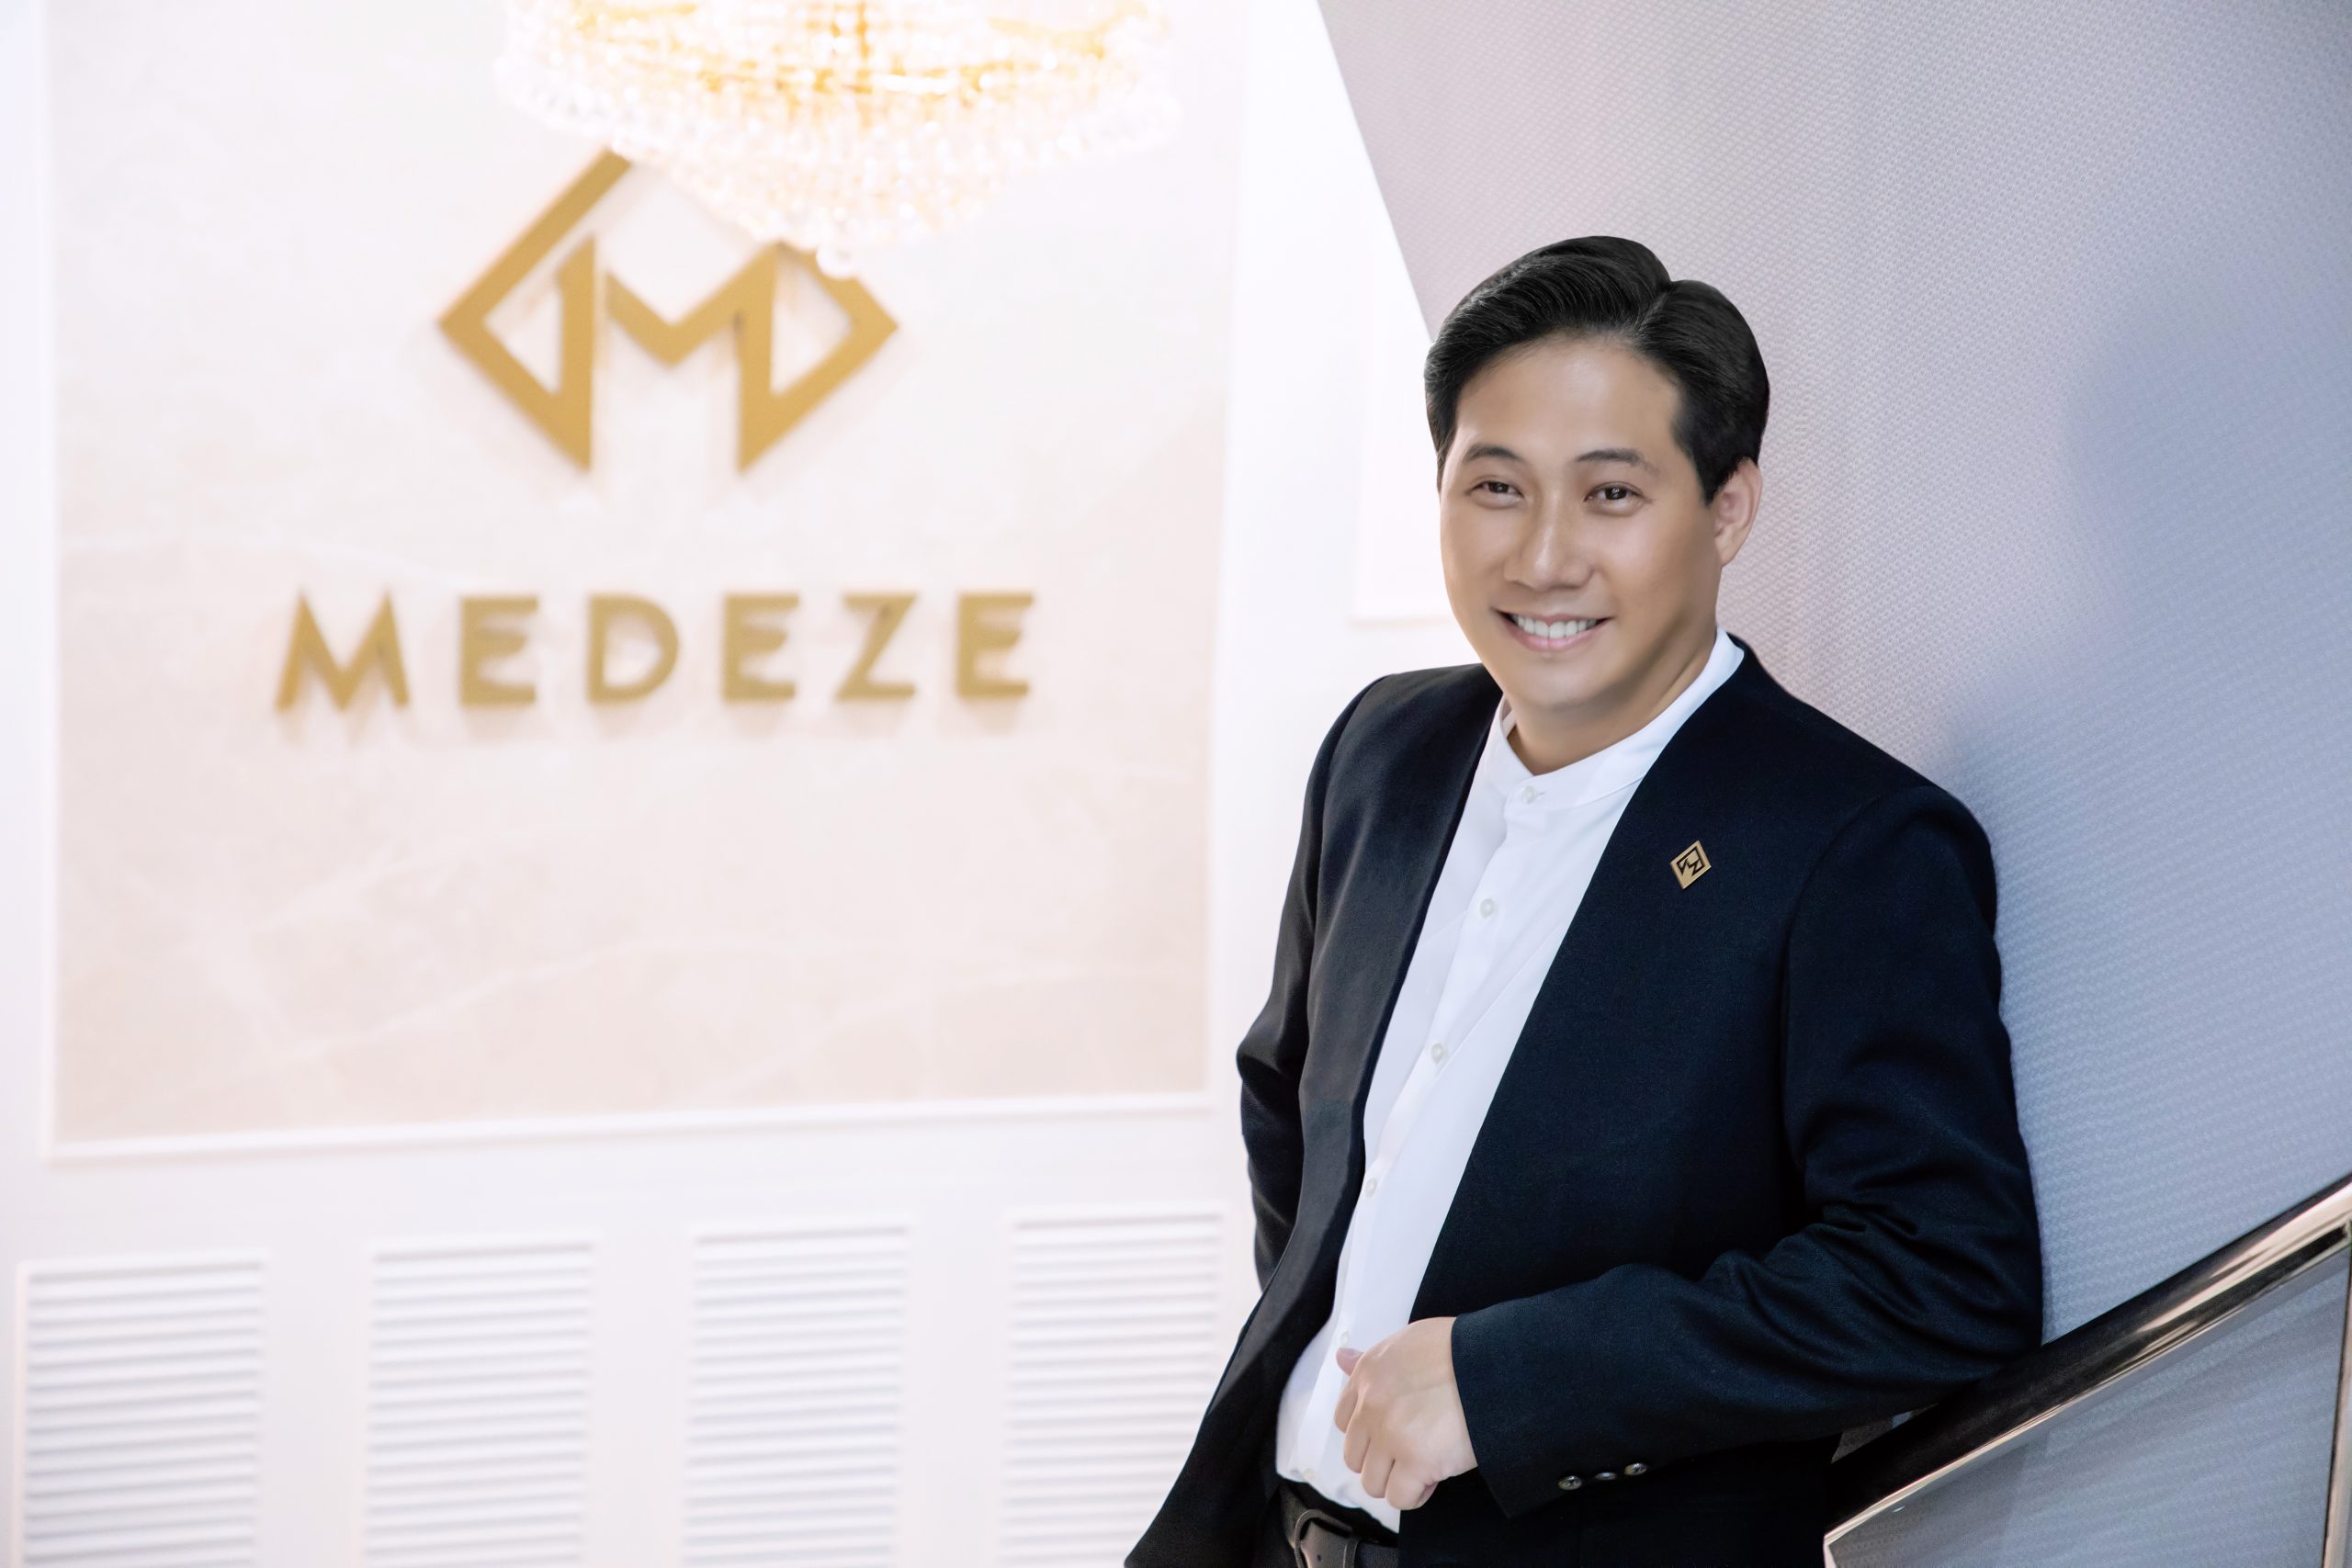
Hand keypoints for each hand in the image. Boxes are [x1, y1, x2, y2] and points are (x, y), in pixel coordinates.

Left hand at [1331, 1316, 1477, 1510]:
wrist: (1492, 1367)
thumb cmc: (1458, 1352)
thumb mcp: (1408, 1341)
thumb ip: (1372, 1359)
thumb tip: (1341, 1357)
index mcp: (1368, 1374)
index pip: (1343, 1420)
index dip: (1368, 1434)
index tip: (1389, 1435)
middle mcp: (1371, 1405)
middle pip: (1355, 1457)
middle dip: (1381, 1461)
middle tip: (1409, 1454)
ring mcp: (1392, 1435)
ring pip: (1373, 1482)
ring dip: (1396, 1481)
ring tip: (1422, 1468)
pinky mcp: (1417, 1461)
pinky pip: (1400, 1497)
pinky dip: (1416, 1495)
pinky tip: (1432, 1479)